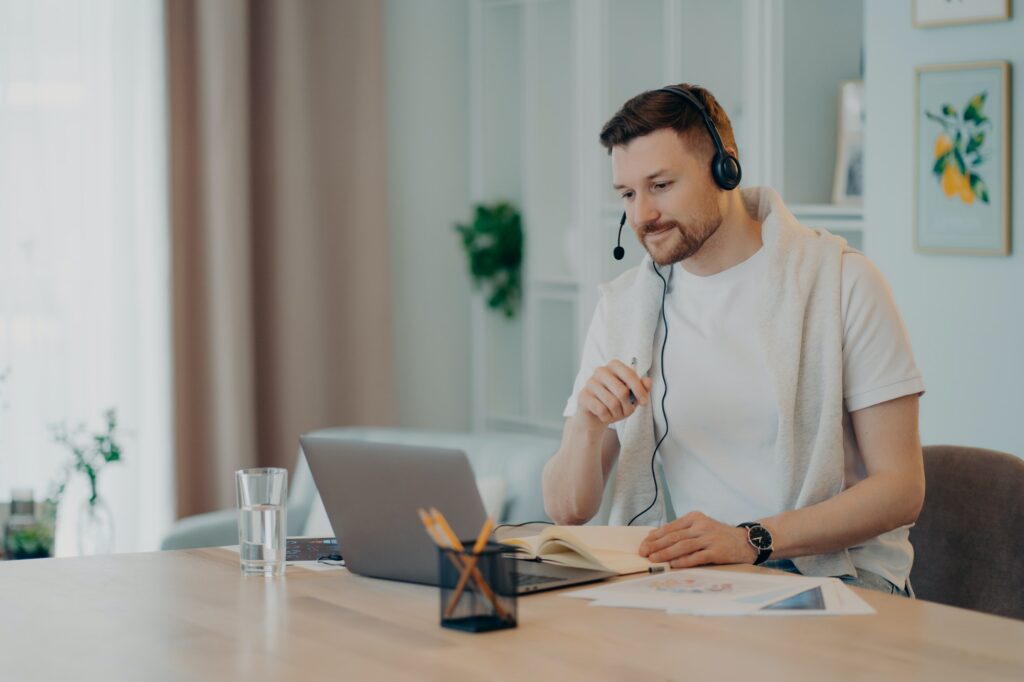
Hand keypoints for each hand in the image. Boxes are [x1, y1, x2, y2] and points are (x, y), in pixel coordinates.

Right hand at [576, 359, 652, 431]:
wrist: (595, 416)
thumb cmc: (615, 402)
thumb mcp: (632, 396)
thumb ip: (642, 388)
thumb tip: (648, 382)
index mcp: (614, 366)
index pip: (630, 375)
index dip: (639, 390)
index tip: (644, 403)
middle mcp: (601, 371)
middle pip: (622, 391)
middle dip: (627, 406)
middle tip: (626, 412)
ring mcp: (590, 383)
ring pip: (612, 402)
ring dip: (617, 414)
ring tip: (615, 414)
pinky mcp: (583, 396)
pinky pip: (601, 410)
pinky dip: (607, 417)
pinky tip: (604, 416)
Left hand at [638, 511, 759, 567]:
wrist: (746, 541)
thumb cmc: (718, 536)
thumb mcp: (700, 527)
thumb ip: (682, 531)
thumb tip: (654, 538)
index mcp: (695, 517)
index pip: (670, 527)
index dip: (655, 536)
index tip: (643, 544)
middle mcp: (701, 526)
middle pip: (674, 536)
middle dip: (656, 545)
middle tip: (643, 553)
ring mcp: (710, 538)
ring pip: (683, 546)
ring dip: (666, 553)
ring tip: (654, 559)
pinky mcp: (717, 551)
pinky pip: (697, 556)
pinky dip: (684, 561)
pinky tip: (673, 565)